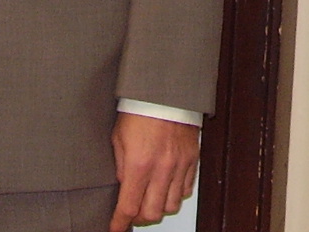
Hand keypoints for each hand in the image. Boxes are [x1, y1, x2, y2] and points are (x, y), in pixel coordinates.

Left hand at [110, 114, 199, 229]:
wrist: (165, 91)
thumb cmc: (139, 111)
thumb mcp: (118, 139)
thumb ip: (122, 168)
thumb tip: (125, 188)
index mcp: (139, 164)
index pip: (129, 207)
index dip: (120, 223)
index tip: (116, 228)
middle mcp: (161, 168)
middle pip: (152, 213)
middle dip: (140, 218)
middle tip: (133, 212)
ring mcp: (179, 164)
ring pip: (172, 205)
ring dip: (159, 206)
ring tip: (151, 198)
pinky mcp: (192, 158)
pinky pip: (186, 189)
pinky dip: (175, 193)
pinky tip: (166, 185)